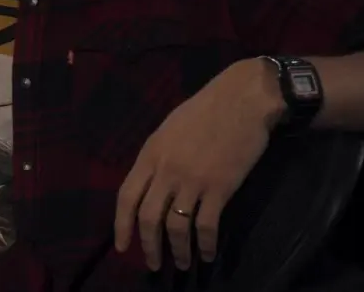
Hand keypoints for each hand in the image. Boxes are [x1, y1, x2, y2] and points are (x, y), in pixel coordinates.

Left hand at [114, 58, 284, 270]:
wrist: (241, 100)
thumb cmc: (205, 110)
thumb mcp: (168, 129)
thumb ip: (157, 157)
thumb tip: (150, 184)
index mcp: (150, 154)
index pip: (126, 197)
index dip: (121, 225)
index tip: (122, 247)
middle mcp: (167, 170)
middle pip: (148, 217)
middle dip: (149, 245)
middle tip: (153, 263)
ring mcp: (193, 180)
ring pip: (177, 226)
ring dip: (178, 251)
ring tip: (183, 263)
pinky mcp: (220, 187)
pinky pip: (207, 225)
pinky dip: (205, 244)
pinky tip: (207, 253)